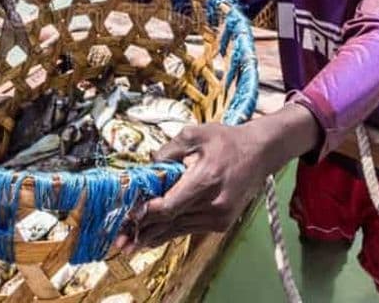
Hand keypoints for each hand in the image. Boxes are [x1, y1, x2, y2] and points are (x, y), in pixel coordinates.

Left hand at [116, 104, 320, 253]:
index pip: (170, 205)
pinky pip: (189, 229)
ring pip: (179, 229)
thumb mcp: (195, 134)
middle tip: (119, 239)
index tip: (128, 215)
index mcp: (206, 180)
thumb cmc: (225, 140)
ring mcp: (219, 216)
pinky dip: (170, 232)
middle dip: (142, 230)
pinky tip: (151, 239)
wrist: (259, 153)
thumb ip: (169, 150)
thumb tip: (148, 166)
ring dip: (152, 236)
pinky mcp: (221, 223)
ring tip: (128, 245)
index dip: (147, 213)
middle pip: (171, 221)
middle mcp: (214, 204)